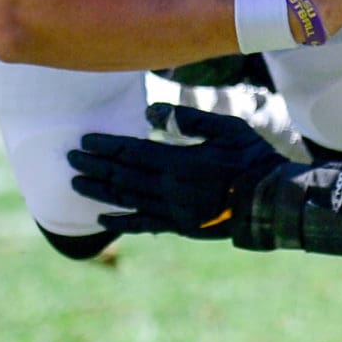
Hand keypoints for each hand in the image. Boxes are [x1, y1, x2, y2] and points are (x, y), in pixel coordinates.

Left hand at [66, 103, 284, 239]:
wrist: (271, 200)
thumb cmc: (251, 158)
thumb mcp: (226, 127)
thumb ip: (188, 120)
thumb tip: (150, 114)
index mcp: (179, 161)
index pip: (132, 152)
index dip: (106, 146)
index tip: (85, 139)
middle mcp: (171, 188)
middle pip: (122, 175)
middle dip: (94, 166)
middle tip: (70, 158)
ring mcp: (174, 210)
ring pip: (127, 200)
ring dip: (99, 191)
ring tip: (76, 183)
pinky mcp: (181, 226)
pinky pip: (145, 225)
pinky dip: (122, 222)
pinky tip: (102, 220)